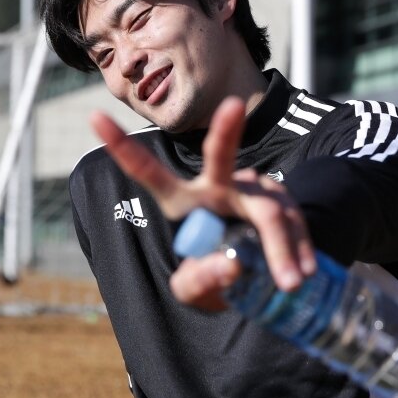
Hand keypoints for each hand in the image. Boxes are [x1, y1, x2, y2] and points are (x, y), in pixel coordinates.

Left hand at [89, 97, 316, 309]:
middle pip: (220, 157)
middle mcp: (216, 185)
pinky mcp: (282, 198)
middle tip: (232, 107)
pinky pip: (294, 222)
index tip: (93, 116)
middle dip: (225, 131)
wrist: (256, 274)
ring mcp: (252, 187)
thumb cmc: (213, 275)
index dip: (121, 147)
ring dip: (282, 248)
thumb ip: (200, 282)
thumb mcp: (195, 291)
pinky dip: (300, 249)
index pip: (149, 173)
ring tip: (291, 282)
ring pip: (269, 212)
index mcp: (183, 201)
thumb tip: (231, 264)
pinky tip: (304, 272)